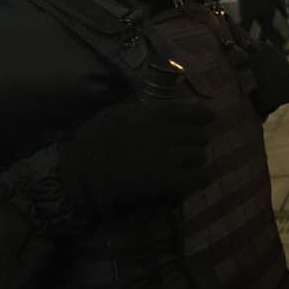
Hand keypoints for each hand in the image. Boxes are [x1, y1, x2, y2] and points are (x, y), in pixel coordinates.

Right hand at [58, 96, 214, 217]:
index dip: (203, 117)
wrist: (82, 171)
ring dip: (195, 161)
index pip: (194, 111)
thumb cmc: (94, 140)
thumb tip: (165, 107)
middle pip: (200, 136)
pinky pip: (198, 177)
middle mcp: (165, 131)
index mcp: (154, 112)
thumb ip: (145, 110)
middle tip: (186, 150)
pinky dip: (197, 179)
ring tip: (185, 166)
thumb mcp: (119, 112)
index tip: (206, 121)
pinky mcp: (167, 180)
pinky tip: (189, 181)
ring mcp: (167, 156)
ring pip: (200, 156)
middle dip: (195, 143)